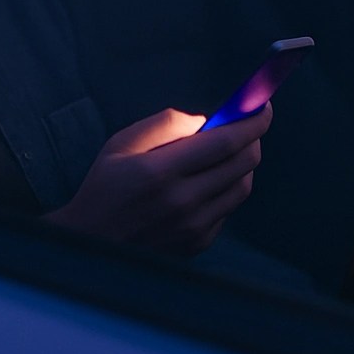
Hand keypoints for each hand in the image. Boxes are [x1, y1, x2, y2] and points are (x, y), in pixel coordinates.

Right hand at [44, 105, 270, 255]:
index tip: (262, 106)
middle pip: (243, 163)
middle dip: (252, 138)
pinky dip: (226, 190)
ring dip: (242, 164)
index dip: (251, 121)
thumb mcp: (121, 144)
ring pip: (242, 188)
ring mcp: (193, 227)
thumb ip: (164, 126)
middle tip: (247, 125)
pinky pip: (228, 209)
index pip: (225, 142)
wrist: (91, 246)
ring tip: (223, 154)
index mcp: (160, 172)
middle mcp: (183, 202)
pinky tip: (205, 184)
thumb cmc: (104, 188)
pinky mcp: (197, 244)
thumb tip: (206, 119)